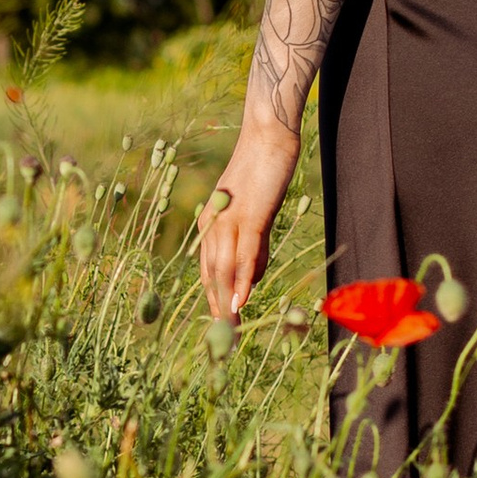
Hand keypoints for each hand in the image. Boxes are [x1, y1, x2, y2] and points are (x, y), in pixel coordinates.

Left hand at [197, 118, 301, 322]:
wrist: (267, 136)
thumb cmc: (263, 172)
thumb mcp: (256, 213)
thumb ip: (253, 244)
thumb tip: (253, 276)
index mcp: (209, 224)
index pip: (208, 271)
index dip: (213, 300)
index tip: (220, 326)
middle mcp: (211, 225)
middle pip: (211, 276)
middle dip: (216, 310)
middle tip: (223, 341)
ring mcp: (228, 220)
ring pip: (223, 270)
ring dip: (226, 303)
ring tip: (230, 332)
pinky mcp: (248, 215)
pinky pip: (243, 254)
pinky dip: (242, 281)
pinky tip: (241, 302)